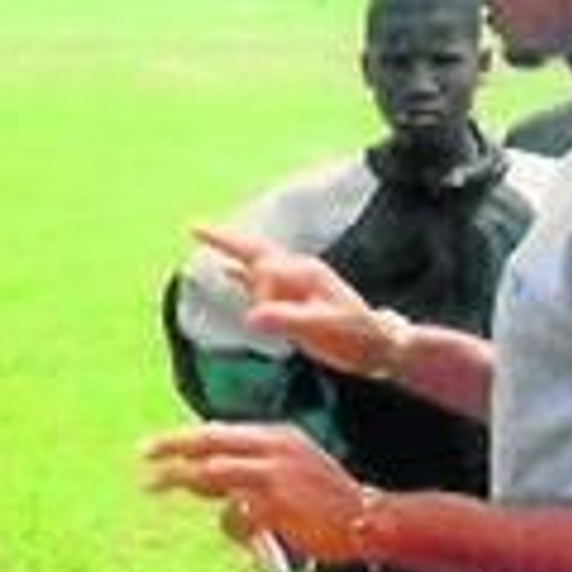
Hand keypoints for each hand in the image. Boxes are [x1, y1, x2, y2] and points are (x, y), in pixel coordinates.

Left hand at [146, 422, 374, 564]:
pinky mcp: (273, 505)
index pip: (221, 432)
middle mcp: (274, 448)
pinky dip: (235, 528)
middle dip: (171, 447)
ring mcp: (272, 475)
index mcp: (279, 436)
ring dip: (178, 478)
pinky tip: (253, 538)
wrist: (369, 518)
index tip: (154, 445)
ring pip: (211, 474)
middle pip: (209, 442)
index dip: (184, 438)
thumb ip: (251, 473)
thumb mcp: (292, 472)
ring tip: (153, 484)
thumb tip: (207, 488)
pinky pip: (234, 516)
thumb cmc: (328, 502)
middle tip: (142, 455)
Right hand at [195, 226, 409, 378]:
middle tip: (195, 225)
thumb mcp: (323, 326)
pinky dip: (241, 275)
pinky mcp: (292, 300)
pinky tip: (226, 272)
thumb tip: (251, 316)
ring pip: (255, 262)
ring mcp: (294, 284)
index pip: (265, 270)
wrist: (376, 346)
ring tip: (204, 236)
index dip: (258, 292)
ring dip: (232, 250)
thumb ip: (288, 319)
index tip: (264, 319)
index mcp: (305, 271)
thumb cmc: (355, 334)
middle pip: (255, 248)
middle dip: (226, 239)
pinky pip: (260, 283)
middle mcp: (297, 271)